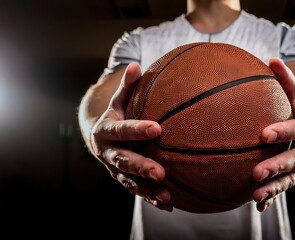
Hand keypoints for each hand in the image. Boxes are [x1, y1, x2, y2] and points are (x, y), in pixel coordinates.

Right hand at [90, 63, 172, 210]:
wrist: (98, 140)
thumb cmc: (114, 116)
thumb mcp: (118, 101)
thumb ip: (127, 87)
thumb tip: (136, 65)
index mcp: (106, 131)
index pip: (121, 130)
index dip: (136, 129)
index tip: (157, 128)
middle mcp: (108, 153)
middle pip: (123, 161)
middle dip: (141, 167)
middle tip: (160, 171)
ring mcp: (115, 170)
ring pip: (130, 181)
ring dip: (148, 189)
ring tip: (167, 194)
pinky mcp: (124, 181)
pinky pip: (138, 191)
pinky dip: (152, 199)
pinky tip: (170, 204)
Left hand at [252, 58, 294, 211]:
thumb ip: (286, 80)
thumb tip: (270, 58)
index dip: (285, 132)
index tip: (264, 135)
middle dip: (277, 166)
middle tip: (256, 172)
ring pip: (292, 178)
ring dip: (275, 187)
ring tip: (255, 194)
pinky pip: (287, 187)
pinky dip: (274, 196)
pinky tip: (258, 205)